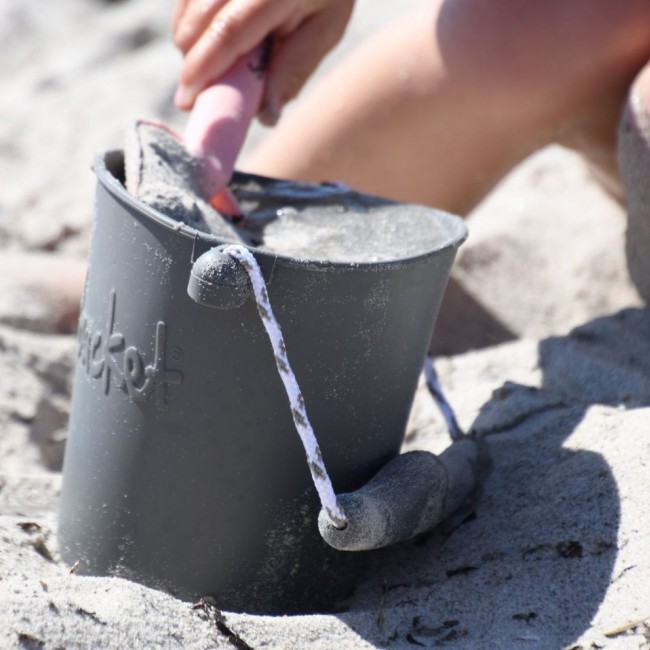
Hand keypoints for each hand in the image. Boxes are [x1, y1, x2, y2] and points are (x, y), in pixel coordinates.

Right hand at [173, 0, 354, 123]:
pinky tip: (210, 33)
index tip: (187, 101)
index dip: (203, 69)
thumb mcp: (325, 29)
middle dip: (193, 62)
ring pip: (185, 8)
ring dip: (190, 43)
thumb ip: (294, 69)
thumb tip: (266, 116)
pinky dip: (190, 21)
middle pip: (198, 20)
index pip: (229, 31)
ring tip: (215, 58)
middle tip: (203, 88)